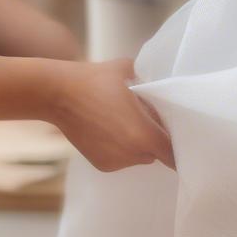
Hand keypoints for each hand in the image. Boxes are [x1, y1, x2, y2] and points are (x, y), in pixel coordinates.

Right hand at [47, 59, 173, 172]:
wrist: (57, 93)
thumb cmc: (95, 79)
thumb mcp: (130, 71)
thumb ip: (152, 82)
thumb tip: (164, 84)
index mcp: (144, 134)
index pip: (174, 152)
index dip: (179, 146)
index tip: (179, 136)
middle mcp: (132, 153)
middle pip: (157, 153)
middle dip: (156, 139)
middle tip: (147, 119)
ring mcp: (116, 162)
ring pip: (140, 157)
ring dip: (138, 144)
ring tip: (124, 122)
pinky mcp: (102, 165)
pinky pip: (122, 159)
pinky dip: (122, 149)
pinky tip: (109, 130)